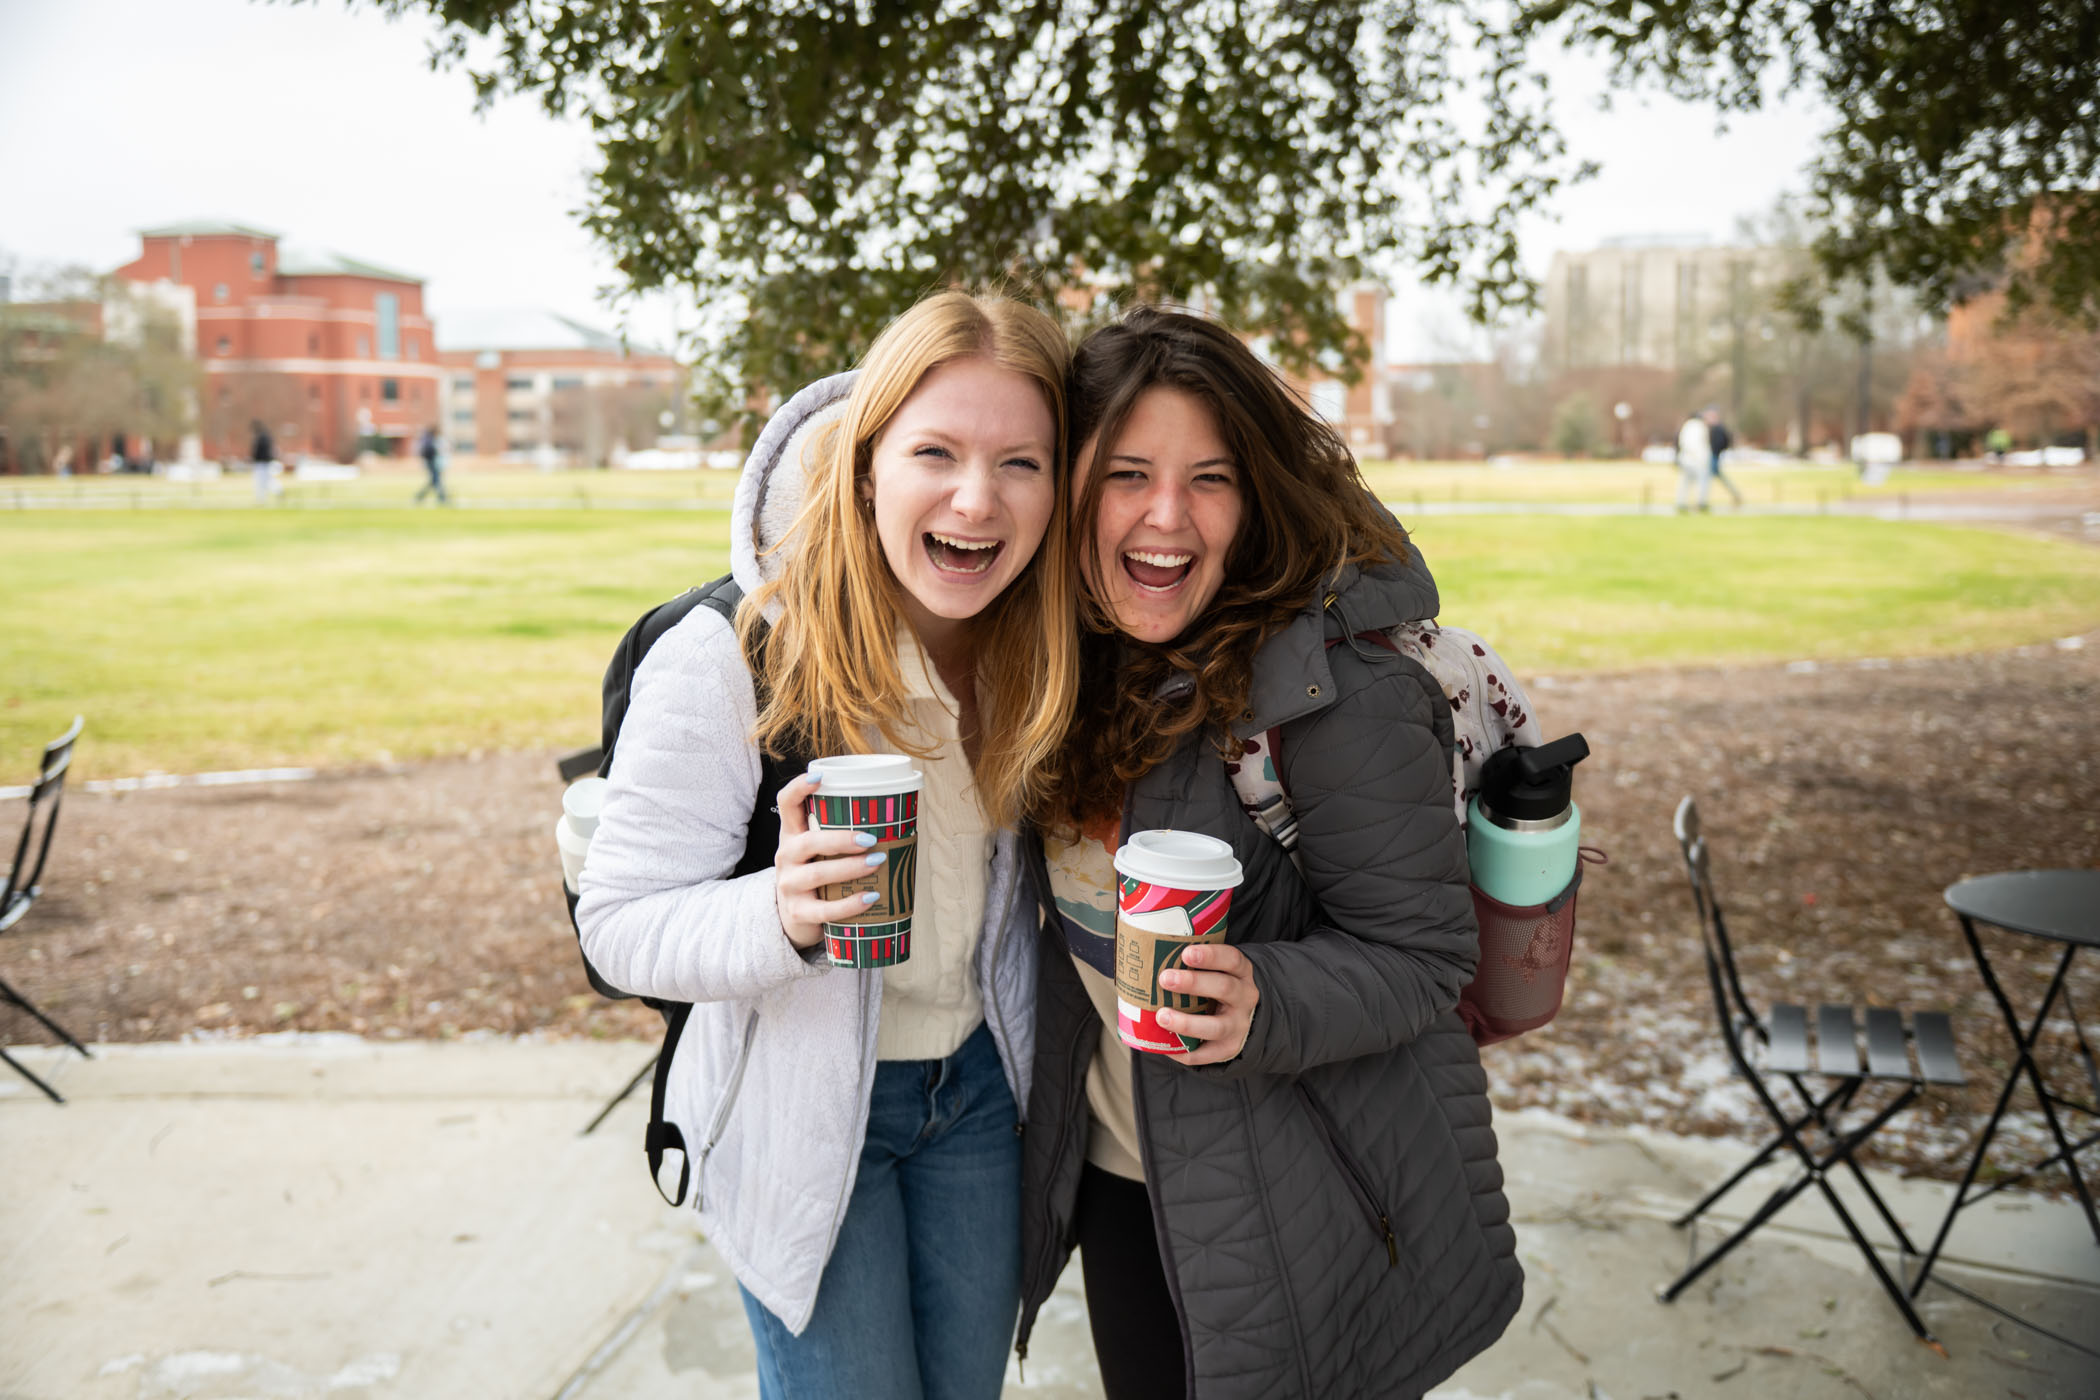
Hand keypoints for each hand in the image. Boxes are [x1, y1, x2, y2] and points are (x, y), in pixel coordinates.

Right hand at [773, 773, 886, 951]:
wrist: (794, 917)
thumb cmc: (816, 875)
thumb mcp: (817, 851)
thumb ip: (837, 833)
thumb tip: (892, 815)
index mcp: (792, 834)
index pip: (786, 804)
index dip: (798, 788)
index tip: (819, 777)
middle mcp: (785, 856)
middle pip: (807, 842)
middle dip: (840, 839)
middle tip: (870, 839)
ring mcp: (789, 885)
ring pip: (817, 874)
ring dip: (850, 868)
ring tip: (877, 863)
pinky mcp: (798, 912)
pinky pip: (825, 909)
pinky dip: (850, 904)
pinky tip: (871, 897)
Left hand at [1157, 942, 1258, 1065]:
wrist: (1243, 1020)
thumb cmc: (1216, 988)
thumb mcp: (1218, 971)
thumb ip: (1193, 965)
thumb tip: (1148, 954)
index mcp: (1241, 973)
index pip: (1231, 959)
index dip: (1210, 956)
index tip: (1186, 953)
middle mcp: (1245, 998)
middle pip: (1224, 988)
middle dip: (1193, 983)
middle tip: (1165, 978)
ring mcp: (1239, 1026)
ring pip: (1216, 1026)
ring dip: (1187, 1022)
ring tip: (1162, 1016)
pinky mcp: (1229, 1049)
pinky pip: (1206, 1054)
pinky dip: (1185, 1052)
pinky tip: (1165, 1046)